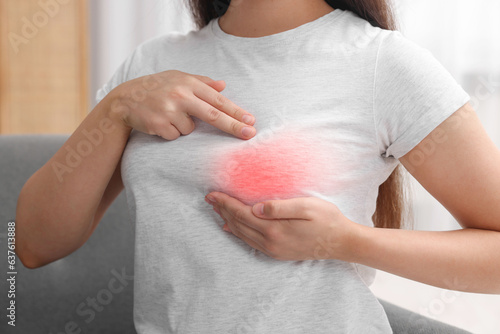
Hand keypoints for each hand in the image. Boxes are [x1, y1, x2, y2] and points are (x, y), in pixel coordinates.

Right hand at [106, 70, 256, 139]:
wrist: (124, 99)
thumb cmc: (156, 87)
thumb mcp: (178, 78)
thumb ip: (202, 82)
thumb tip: (224, 85)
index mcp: (188, 83)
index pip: (217, 100)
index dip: (236, 111)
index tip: (250, 120)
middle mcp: (180, 95)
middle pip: (213, 115)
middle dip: (234, 126)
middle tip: (250, 134)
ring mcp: (169, 110)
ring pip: (190, 129)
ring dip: (183, 126)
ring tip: (168, 114)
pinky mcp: (159, 124)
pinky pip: (176, 135)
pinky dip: (171, 132)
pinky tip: (160, 121)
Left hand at [204, 192, 360, 260]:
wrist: (341, 243)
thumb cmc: (326, 219)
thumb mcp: (306, 206)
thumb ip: (279, 207)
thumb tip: (255, 207)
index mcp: (274, 230)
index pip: (242, 214)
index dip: (226, 203)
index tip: (213, 194)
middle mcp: (270, 242)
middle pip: (238, 224)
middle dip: (223, 210)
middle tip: (209, 199)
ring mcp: (273, 250)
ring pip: (242, 234)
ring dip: (228, 220)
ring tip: (217, 209)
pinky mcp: (277, 252)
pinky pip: (250, 243)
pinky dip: (238, 233)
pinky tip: (232, 228)